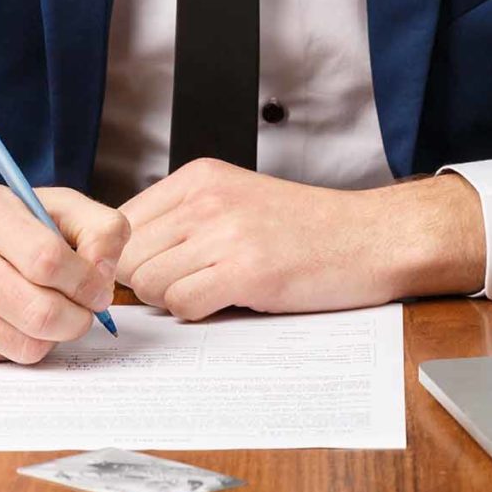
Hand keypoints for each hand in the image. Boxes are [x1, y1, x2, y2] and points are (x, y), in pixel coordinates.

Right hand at [0, 180, 128, 364]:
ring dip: (51, 336)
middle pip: (40, 313)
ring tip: (45, 311)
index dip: (86, 282)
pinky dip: (17, 344)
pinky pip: (0, 359)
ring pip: (25, 346)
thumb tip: (107, 273)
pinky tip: (6, 319)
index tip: (97, 288)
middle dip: (78, 319)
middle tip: (83, 310)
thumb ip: (92, 224)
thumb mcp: (36, 201)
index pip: (48, 260)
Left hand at [118, 161, 485, 319]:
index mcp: (199, 177)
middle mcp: (206, 200)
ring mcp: (226, 233)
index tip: (151, 273)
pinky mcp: (246, 271)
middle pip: (130, 257)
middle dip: (148, 282)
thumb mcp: (235, 200)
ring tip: (214, 289)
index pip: (122, 222)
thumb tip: (127, 258)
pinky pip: (183, 306)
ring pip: (151, 284)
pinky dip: (197, 313)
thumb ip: (183, 218)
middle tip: (187, 287)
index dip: (129, 257)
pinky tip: (229, 300)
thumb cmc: (307, 228)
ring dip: (175, 300)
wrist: (369, 237)